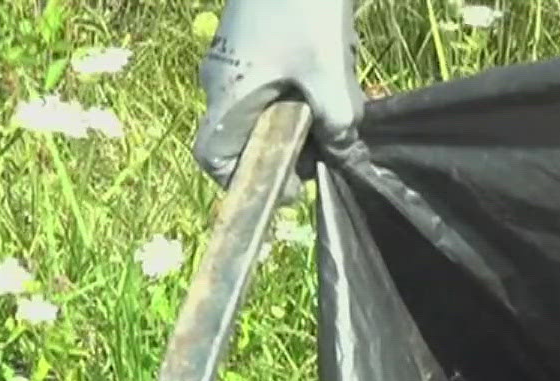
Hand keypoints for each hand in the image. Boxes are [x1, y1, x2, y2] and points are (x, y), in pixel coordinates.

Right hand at [193, 0, 364, 198]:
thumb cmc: (304, 11)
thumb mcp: (329, 74)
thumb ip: (338, 123)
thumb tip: (345, 154)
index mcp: (227, 95)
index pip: (213, 158)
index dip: (247, 182)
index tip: (292, 183)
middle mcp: (220, 80)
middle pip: (245, 136)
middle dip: (286, 149)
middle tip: (327, 148)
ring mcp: (233, 58)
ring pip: (262, 107)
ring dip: (298, 118)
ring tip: (333, 109)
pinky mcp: (250, 41)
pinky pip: (271, 81)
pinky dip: (298, 90)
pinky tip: (330, 76)